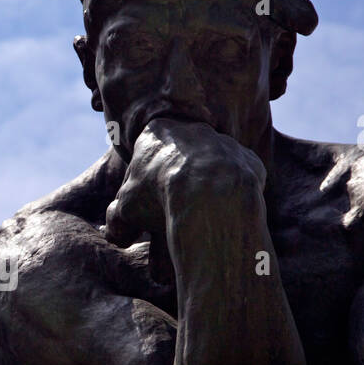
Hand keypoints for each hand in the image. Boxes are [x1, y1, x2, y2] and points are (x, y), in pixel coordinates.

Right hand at [103, 117, 266, 249]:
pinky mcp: (248, 162)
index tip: (147, 198)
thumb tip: (115, 234)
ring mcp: (224, 143)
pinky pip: (238, 179)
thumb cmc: (159, 195)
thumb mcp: (126, 209)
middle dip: (178, 180)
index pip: (148, 150)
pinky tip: (224, 214)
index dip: (146, 177)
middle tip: (173, 210)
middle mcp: (193, 130)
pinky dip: (231, 194)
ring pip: (213, 167)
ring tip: (201, 217)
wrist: (208, 195)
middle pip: (182, 156)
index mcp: (158, 132)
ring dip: (207, 188)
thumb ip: (117, 218)